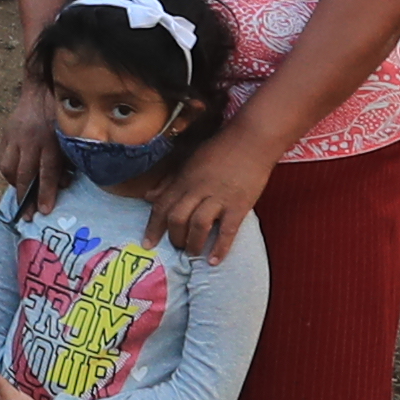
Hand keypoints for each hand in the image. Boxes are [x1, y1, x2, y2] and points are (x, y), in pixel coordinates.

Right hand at [0, 81, 68, 209]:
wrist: (41, 89)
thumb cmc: (60, 115)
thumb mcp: (68, 136)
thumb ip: (66, 160)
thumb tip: (63, 184)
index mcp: (50, 140)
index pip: (47, 172)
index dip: (45, 193)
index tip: (44, 211)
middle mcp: (31, 140)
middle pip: (25, 174)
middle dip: (25, 198)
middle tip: (26, 216)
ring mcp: (15, 137)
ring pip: (9, 168)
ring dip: (14, 184)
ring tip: (20, 194)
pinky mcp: (5, 134)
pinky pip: (1, 158)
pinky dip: (7, 171)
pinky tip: (13, 176)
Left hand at [150, 118, 285, 262]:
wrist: (252, 139)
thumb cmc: (220, 148)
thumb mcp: (189, 161)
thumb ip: (169, 181)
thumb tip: (148, 196)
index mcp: (185, 179)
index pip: (162, 206)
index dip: (153, 227)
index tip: (147, 244)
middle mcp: (198, 189)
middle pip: (177, 218)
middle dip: (174, 237)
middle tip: (176, 247)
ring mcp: (219, 198)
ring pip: (198, 225)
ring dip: (193, 244)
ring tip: (193, 253)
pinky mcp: (239, 205)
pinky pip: (227, 230)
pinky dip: (219, 247)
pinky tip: (214, 260)